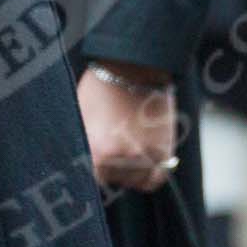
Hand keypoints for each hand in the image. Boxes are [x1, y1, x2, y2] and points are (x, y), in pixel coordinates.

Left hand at [75, 62, 176, 192]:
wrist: (135, 66)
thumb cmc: (102, 87)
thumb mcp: (82, 116)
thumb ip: (86, 143)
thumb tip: (84, 160)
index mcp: (98, 152)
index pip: (94, 177)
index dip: (94, 168)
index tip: (96, 161)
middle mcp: (122, 159)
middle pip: (115, 179)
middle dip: (112, 167)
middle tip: (113, 148)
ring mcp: (146, 157)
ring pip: (136, 180)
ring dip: (131, 171)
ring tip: (127, 150)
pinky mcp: (164, 151)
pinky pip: (157, 177)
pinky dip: (150, 174)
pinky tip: (143, 163)